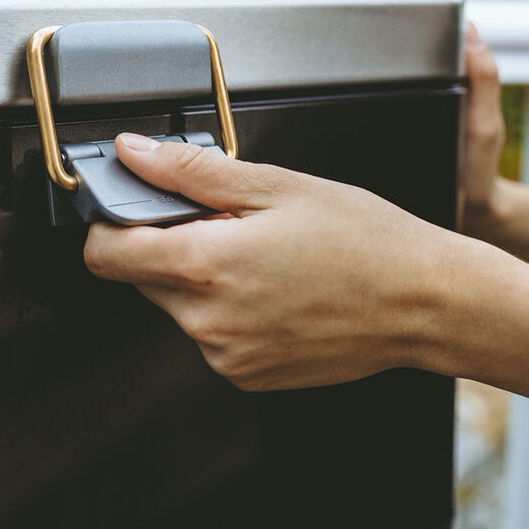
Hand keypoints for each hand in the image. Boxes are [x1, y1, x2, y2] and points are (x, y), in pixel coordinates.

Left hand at [84, 134, 455, 390]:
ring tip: (268, 258)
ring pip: (181, 307)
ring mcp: (228, 355)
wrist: (421, 301)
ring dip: (206, 278)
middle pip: (145, 277)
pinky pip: (214, 336)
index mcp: (207, 264)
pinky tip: (279, 289)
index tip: (143, 207)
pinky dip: (231, 310)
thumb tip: (135, 154)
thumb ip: (193, 171)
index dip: (115, 222)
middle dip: (175, 245)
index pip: (106, 253)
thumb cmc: (365, 240)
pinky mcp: (250, 375)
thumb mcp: (279, 186)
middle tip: (233, 224)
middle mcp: (208, 321)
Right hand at [330, 0, 504, 215]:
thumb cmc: (474, 168)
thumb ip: (484, 81)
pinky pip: (374, 38)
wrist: (462, 200)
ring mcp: (414, 65)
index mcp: (463, 54)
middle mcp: (439, 52)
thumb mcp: (483, 128)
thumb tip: (470, 31)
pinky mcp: (393, 80)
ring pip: (389, 10)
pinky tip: (334, 12)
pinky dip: (353, 18)